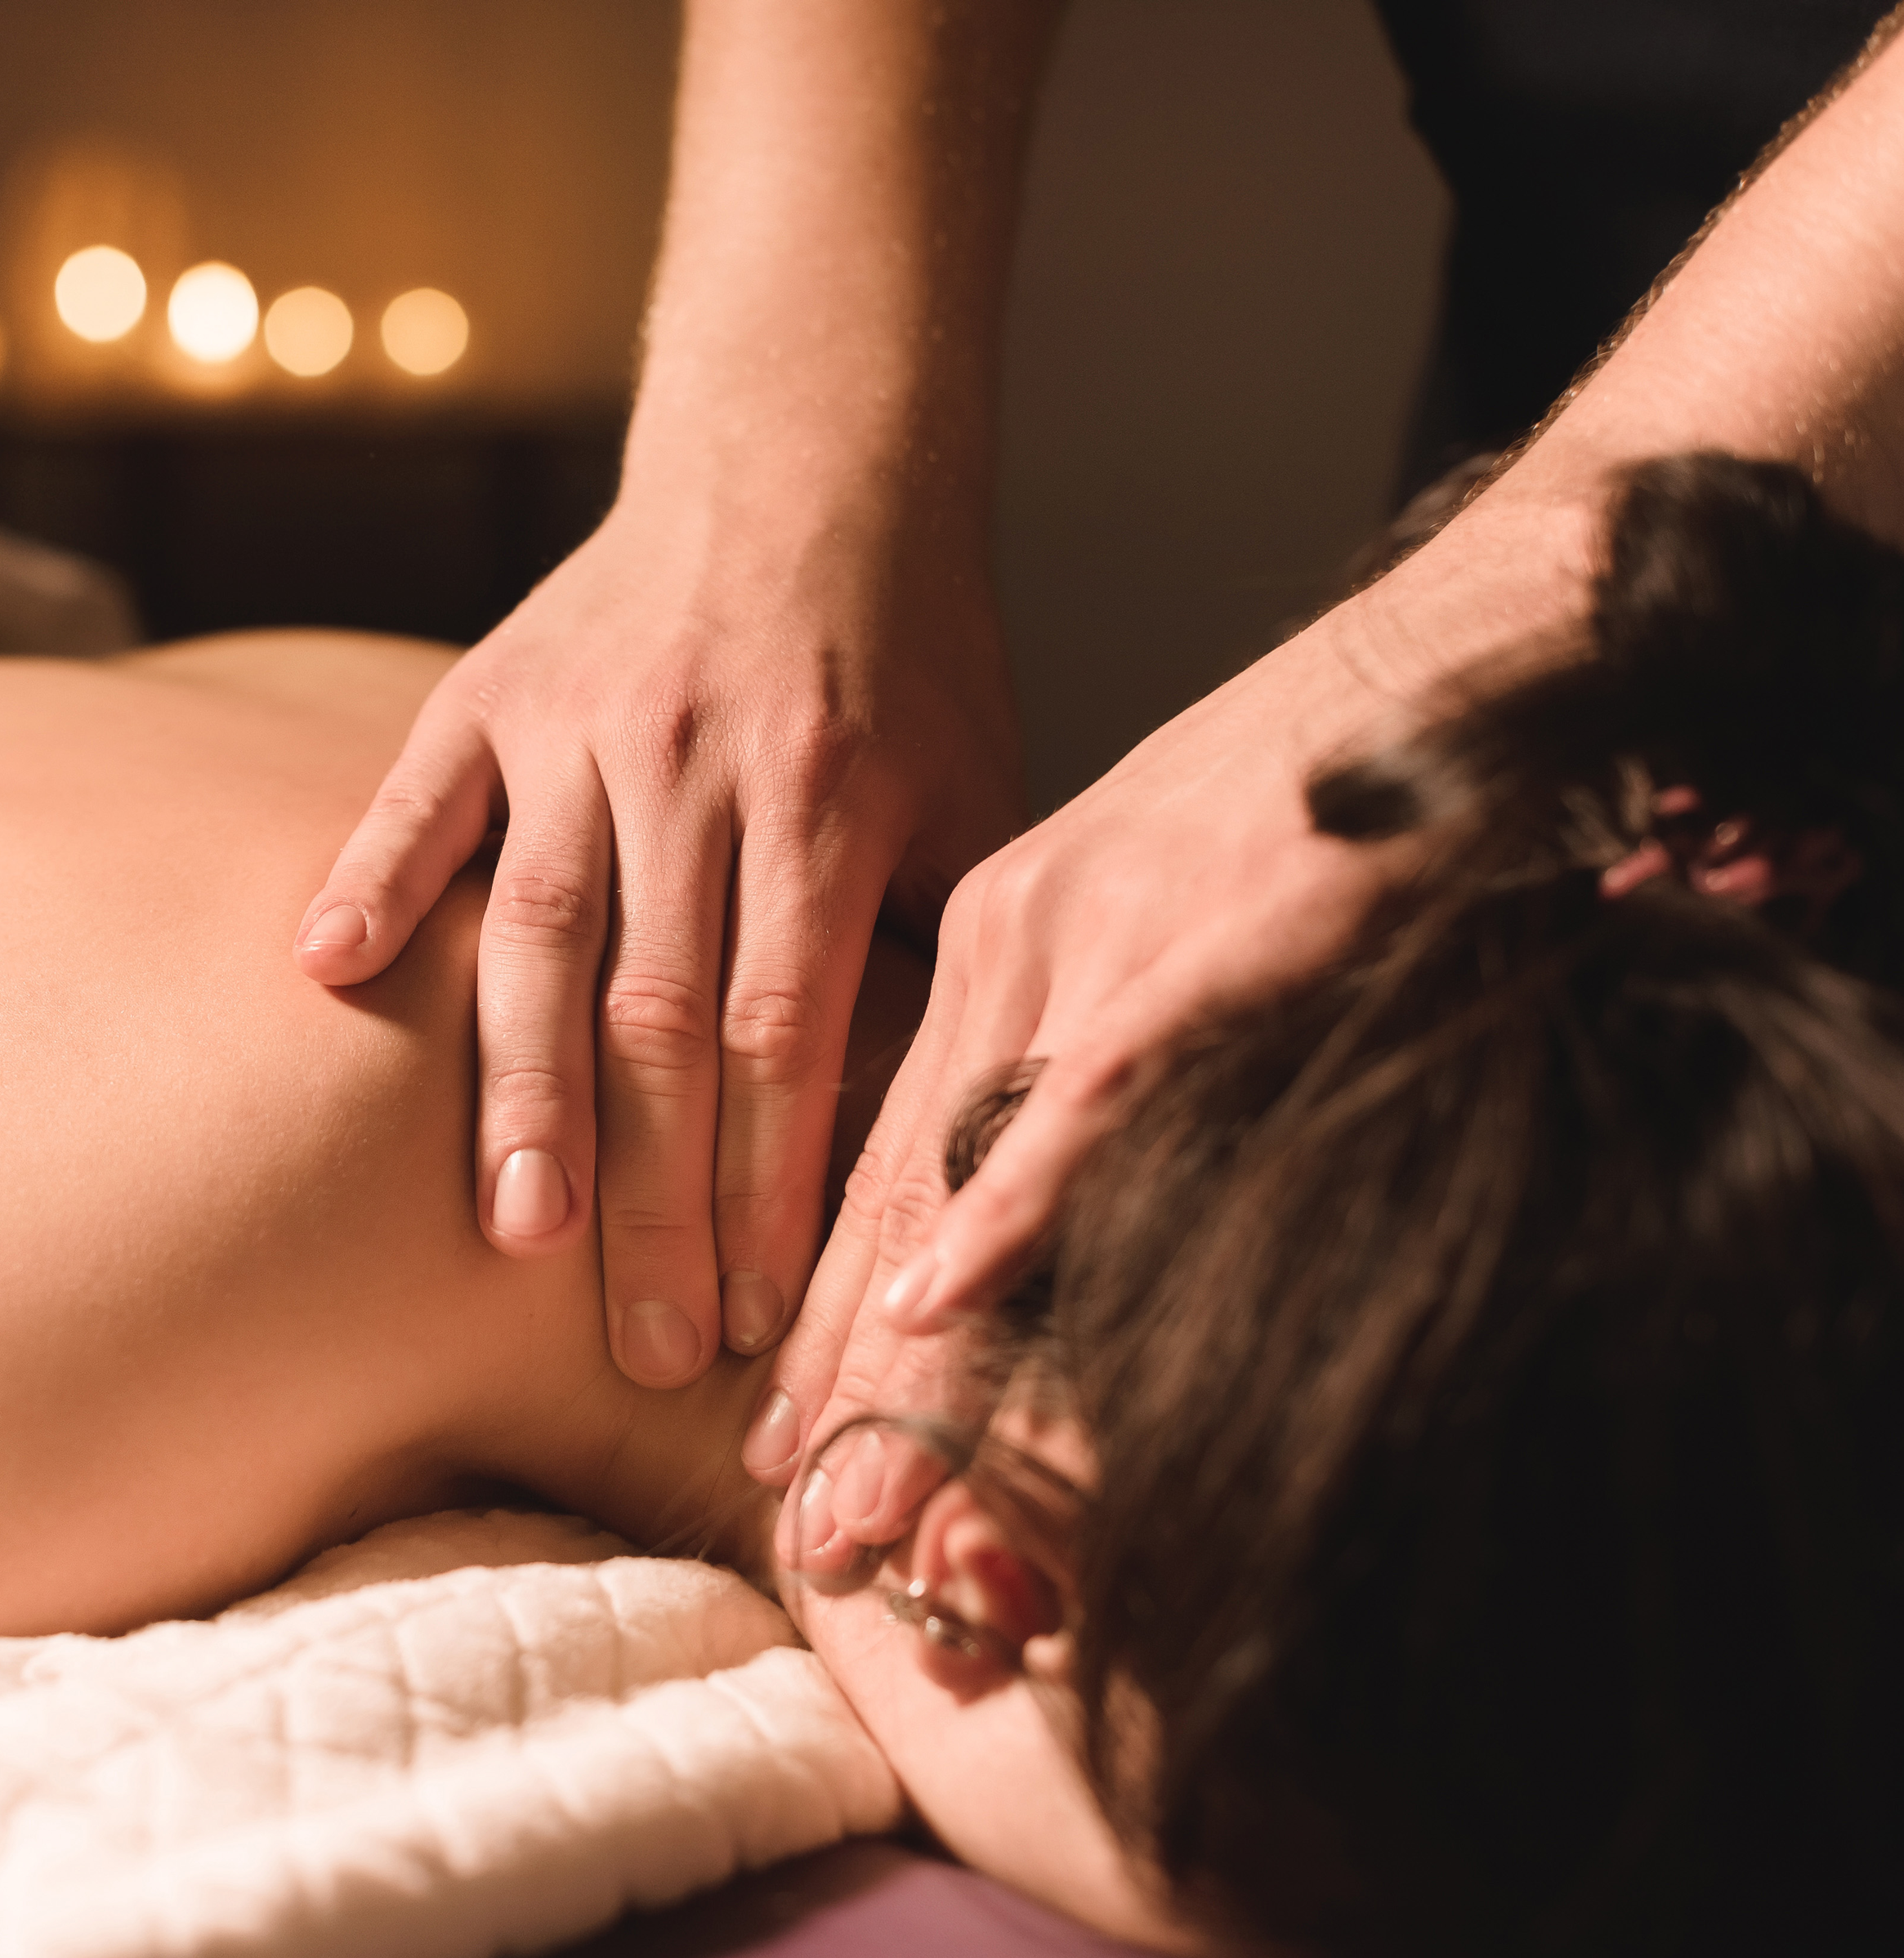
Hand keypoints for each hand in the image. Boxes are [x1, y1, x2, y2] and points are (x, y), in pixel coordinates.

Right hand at [294, 499, 1021, 1387]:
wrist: (805, 461)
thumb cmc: (908, 659)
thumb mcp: (976, 792)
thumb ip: (951, 949)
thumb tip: (961, 1140)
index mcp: (831, 800)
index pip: (790, 1033)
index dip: (774, 1187)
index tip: (767, 1317)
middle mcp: (698, 764)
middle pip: (662, 1018)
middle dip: (659, 1199)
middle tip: (650, 1345)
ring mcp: (581, 724)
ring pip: (540, 933)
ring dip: (522, 1092)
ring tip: (517, 1234)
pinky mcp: (491, 687)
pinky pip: (420, 797)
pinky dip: (374, 881)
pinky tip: (328, 977)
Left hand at [747, 611, 1419, 1496]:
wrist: (1439, 662)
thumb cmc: (1311, 799)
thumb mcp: (1157, 925)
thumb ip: (1085, 1047)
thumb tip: (1037, 1210)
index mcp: (992, 944)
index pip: (879, 1156)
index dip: (823, 1309)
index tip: (773, 1439)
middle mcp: (1010, 944)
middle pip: (891, 1183)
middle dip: (834, 1366)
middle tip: (791, 1517)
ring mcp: (1095, 939)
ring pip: (960, 1163)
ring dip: (894, 1342)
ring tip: (844, 1484)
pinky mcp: (1200, 936)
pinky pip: (1085, 1092)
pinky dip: (1013, 1204)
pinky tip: (943, 1299)